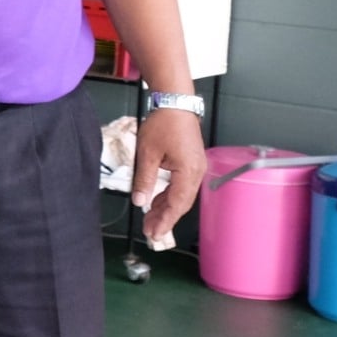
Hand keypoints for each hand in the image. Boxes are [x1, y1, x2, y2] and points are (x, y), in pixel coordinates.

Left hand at [131, 109, 206, 239]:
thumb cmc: (162, 124)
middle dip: (166, 218)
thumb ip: (145, 180)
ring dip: (166, 208)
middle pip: (181, 202)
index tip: (154, 234)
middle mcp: (197, 172)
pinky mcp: (191, 163)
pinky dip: (169, 196)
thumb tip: (139, 201)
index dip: (166, 220)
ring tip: (150, 221)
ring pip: (181, 195)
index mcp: (188, 171)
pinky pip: (181, 185)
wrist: (175, 102)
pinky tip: (156, 203)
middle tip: (150, 233)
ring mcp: (196, 167)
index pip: (177, 203)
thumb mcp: (147, 153)